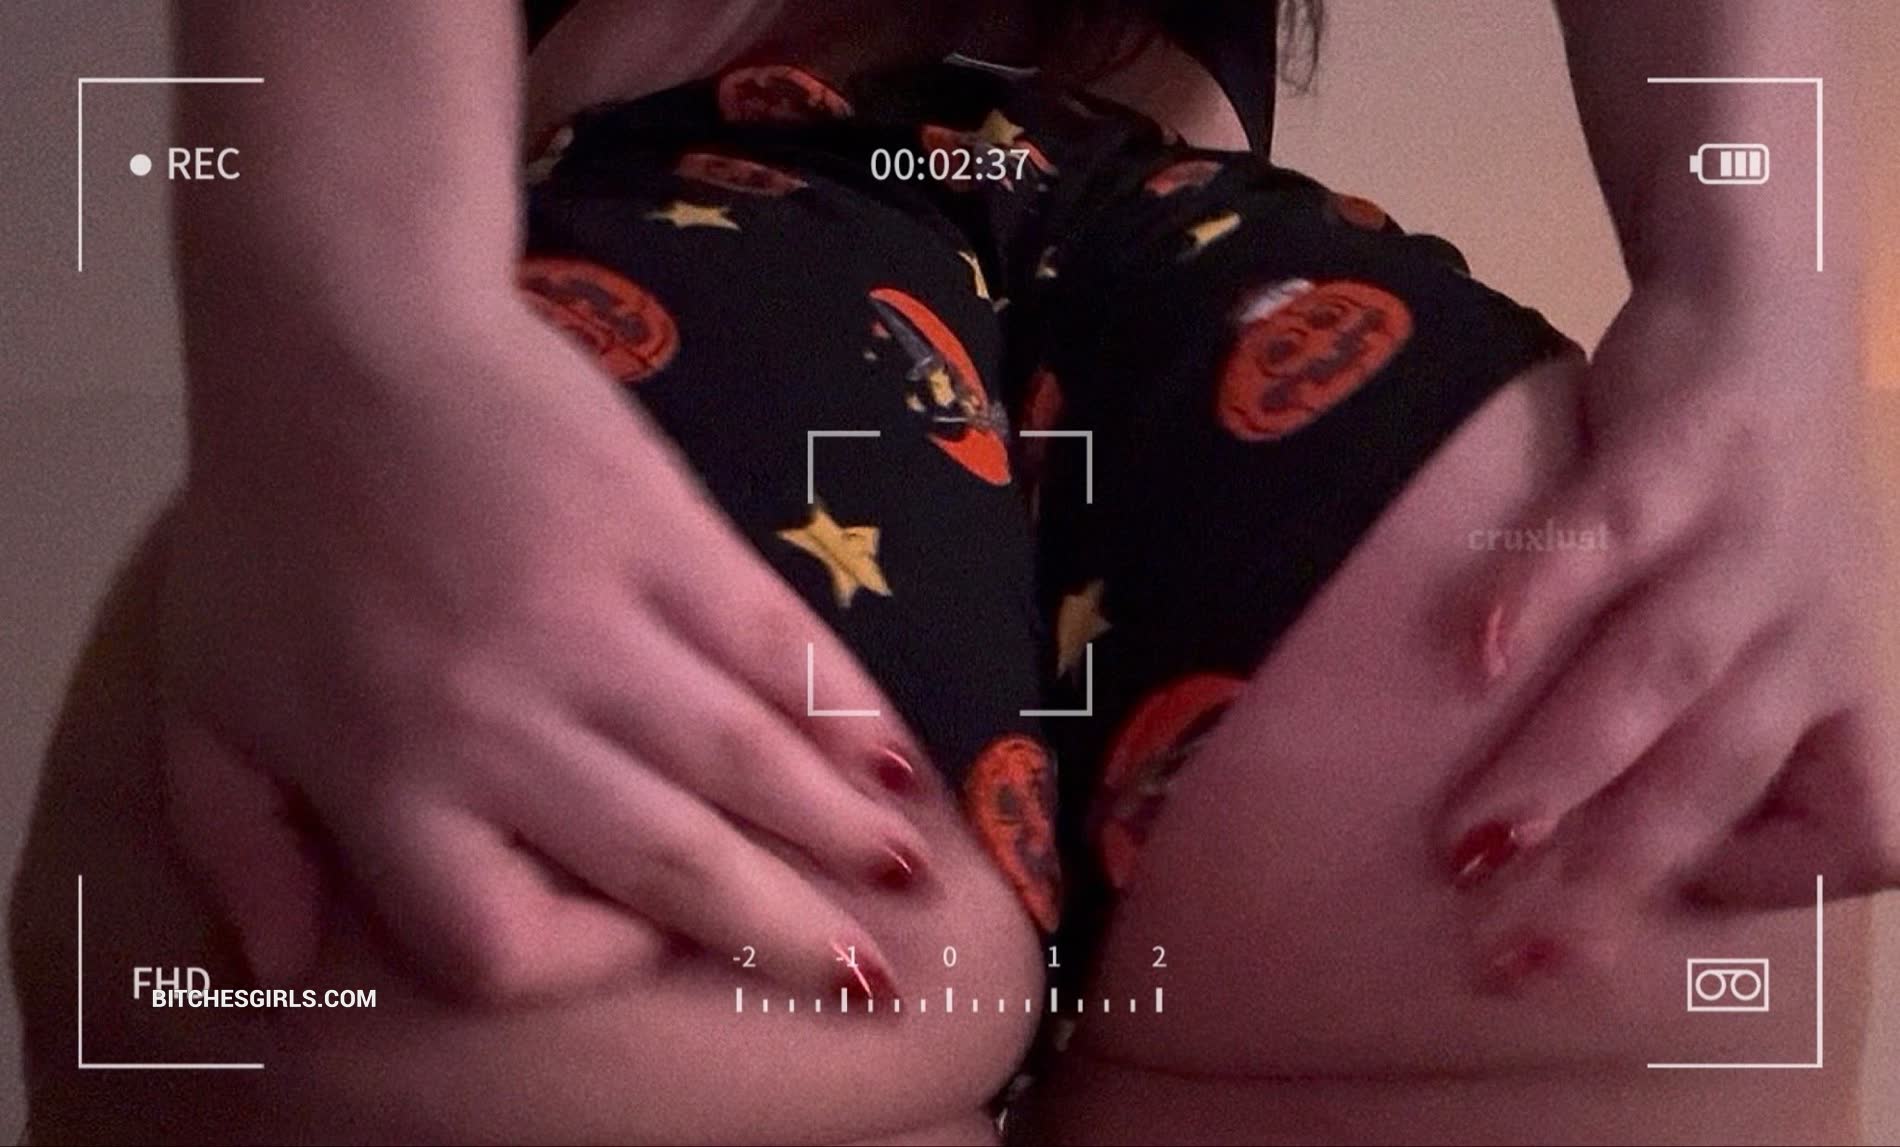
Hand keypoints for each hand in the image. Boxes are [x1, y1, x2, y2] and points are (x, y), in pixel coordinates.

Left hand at [160, 293, 928, 1001]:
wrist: (343, 332)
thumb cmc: (272, 520)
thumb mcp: (207, 699)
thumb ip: (237, 845)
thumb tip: (284, 968)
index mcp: (385, 780)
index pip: (502, 942)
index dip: (583, 963)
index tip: (637, 935)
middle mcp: (502, 726)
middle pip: (665, 869)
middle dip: (778, 933)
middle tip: (866, 980)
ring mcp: (595, 626)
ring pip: (741, 763)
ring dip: (837, 833)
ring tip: (907, 881)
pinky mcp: (664, 534)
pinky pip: (772, 644)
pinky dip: (843, 708)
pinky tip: (895, 754)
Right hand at [1434, 283, 1898, 985]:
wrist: (1771, 311)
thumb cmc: (1753, 501)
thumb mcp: (1783, 620)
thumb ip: (1719, 726)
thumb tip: (1589, 841)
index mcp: (1849, 680)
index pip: (1860, 833)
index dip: (1770, 887)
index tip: (1658, 896)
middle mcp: (1811, 625)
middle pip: (1716, 773)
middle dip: (1613, 873)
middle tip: (1510, 957)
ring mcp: (1744, 538)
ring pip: (1658, 675)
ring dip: (1562, 767)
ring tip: (1471, 844)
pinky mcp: (1676, 457)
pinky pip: (1605, 537)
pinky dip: (1538, 594)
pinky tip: (1470, 654)